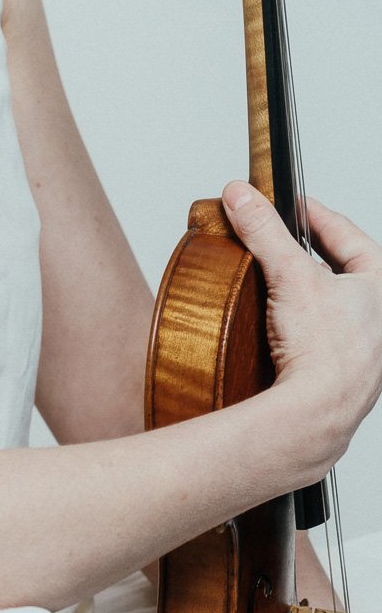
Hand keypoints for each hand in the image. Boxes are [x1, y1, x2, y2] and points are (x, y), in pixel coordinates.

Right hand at [221, 182, 381, 468]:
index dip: (316, 215)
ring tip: (276, 278)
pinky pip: (320, 336)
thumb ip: (264, 230)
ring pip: (332, 305)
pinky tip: (278, 323)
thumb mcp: (290, 274)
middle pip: (342, 269)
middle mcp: (378, 321)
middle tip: (281, 239)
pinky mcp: (341, 375)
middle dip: (309, 252)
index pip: (349, 235)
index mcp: (380, 290)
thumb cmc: (325, 354)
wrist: (315, 416)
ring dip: (304, 289)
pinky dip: (300, 322)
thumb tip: (243, 197)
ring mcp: (362, 351)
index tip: (291, 204)